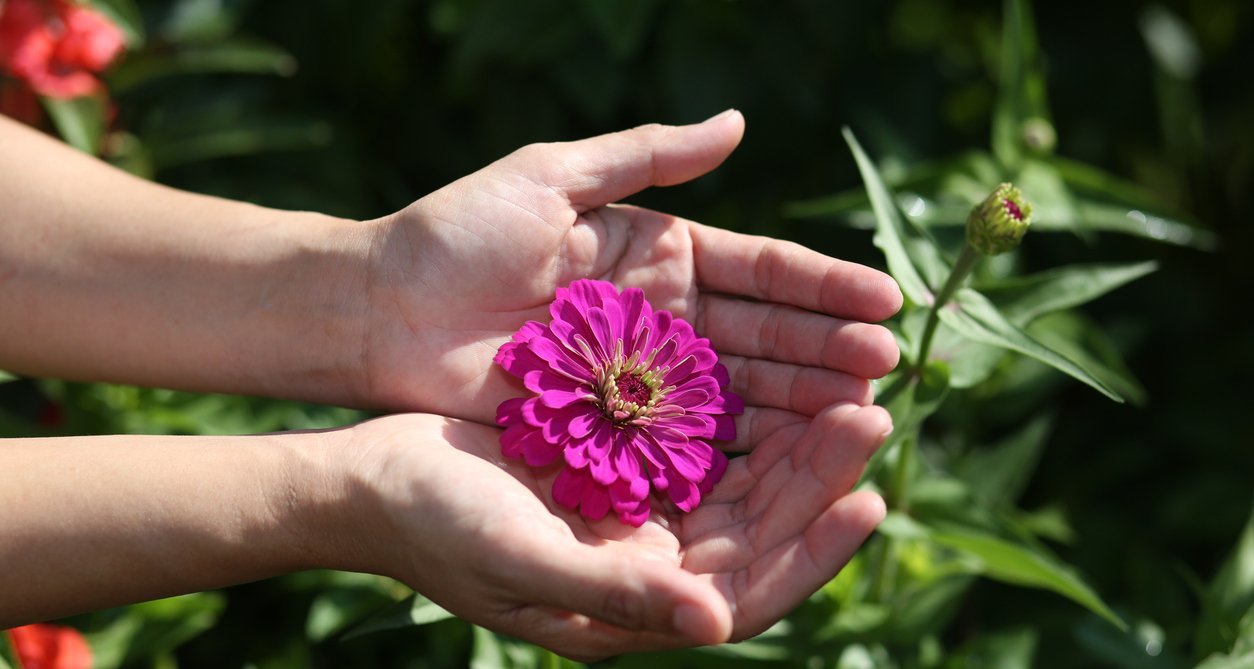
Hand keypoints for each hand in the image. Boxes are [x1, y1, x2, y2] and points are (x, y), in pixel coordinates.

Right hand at [342, 405, 890, 660]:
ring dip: (792, 438)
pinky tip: (773, 370)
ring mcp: (641, 513)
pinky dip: (740, 410)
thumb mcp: (524, 562)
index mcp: (636, 606)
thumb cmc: (435, 528)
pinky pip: (702, 440)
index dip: (815, 549)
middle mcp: (653, 566)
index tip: (869, 494)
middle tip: (869, 410)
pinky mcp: (624, 463)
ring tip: (845, 383)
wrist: (372, 479)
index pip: (752, 591)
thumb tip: (715, 624)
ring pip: (743, 481)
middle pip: (763, 530)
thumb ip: (617, 595)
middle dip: (819, 476)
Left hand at [356, 110, 901, 420]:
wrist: (382, 308)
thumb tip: (738, 123)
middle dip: (827, 351)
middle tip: (887, 367)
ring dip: (798, 403)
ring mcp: (640, 378)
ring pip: (737, 392)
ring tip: (860, 413)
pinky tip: (788, 460)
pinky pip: (684, 440)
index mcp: (661, 253)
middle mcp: (665, 317)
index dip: (822, 287)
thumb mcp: (553, 176)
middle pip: (764, 336)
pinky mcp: (610, 427)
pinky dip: (738, 449)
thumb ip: (647, 155)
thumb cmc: (459, 232)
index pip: (761, 271)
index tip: (883, 302)